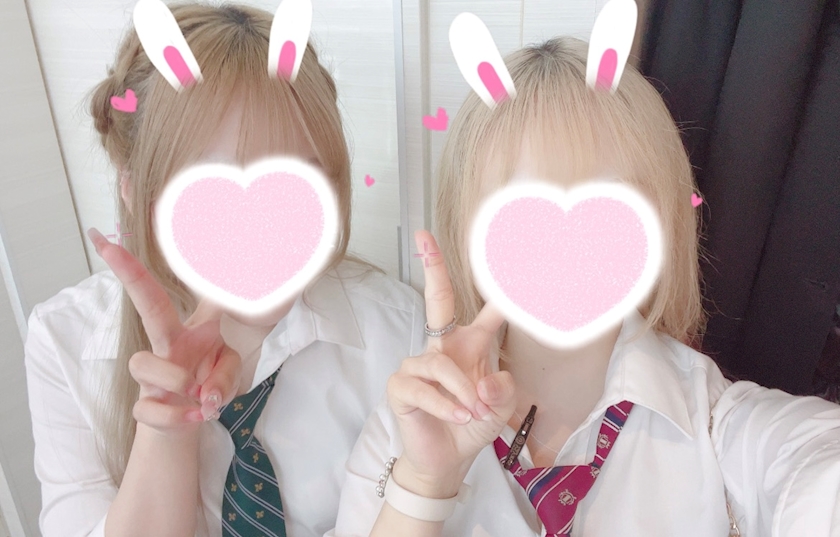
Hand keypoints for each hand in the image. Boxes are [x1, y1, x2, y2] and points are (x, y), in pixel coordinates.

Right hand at [88, 228, 241, 431]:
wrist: (192, 420)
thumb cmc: (209, 380)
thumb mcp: (229, 369)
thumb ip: (226, 375)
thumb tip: (207, 396)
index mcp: (187, 330)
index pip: (174, 291)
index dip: (160, 264)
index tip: (117, 233)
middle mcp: (166, 345)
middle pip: (148, 305)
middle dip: (129, 274)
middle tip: (108, 246)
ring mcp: (151, 375)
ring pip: (142, 363)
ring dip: (178, 380)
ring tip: (205, 396)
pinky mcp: (145, 406)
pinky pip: (150, 408)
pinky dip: (179, 417)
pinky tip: (198, 416)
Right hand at [386, 230, 515, 497]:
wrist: (447, 459)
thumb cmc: (473, 425)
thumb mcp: (501, 408)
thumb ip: (504, 389)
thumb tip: (486, 380)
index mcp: (471, 347)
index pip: (488, 312)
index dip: (501, 289)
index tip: (506, 255)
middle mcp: (443, 347)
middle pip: (437, 299)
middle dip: (432, 266)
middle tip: (424, 236)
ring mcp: (418, 364)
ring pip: (441, 364)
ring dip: (464, 392)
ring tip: (474, 413)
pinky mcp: (401, 385)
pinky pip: (425, 388)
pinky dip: (447, 405)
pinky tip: (459, 417)